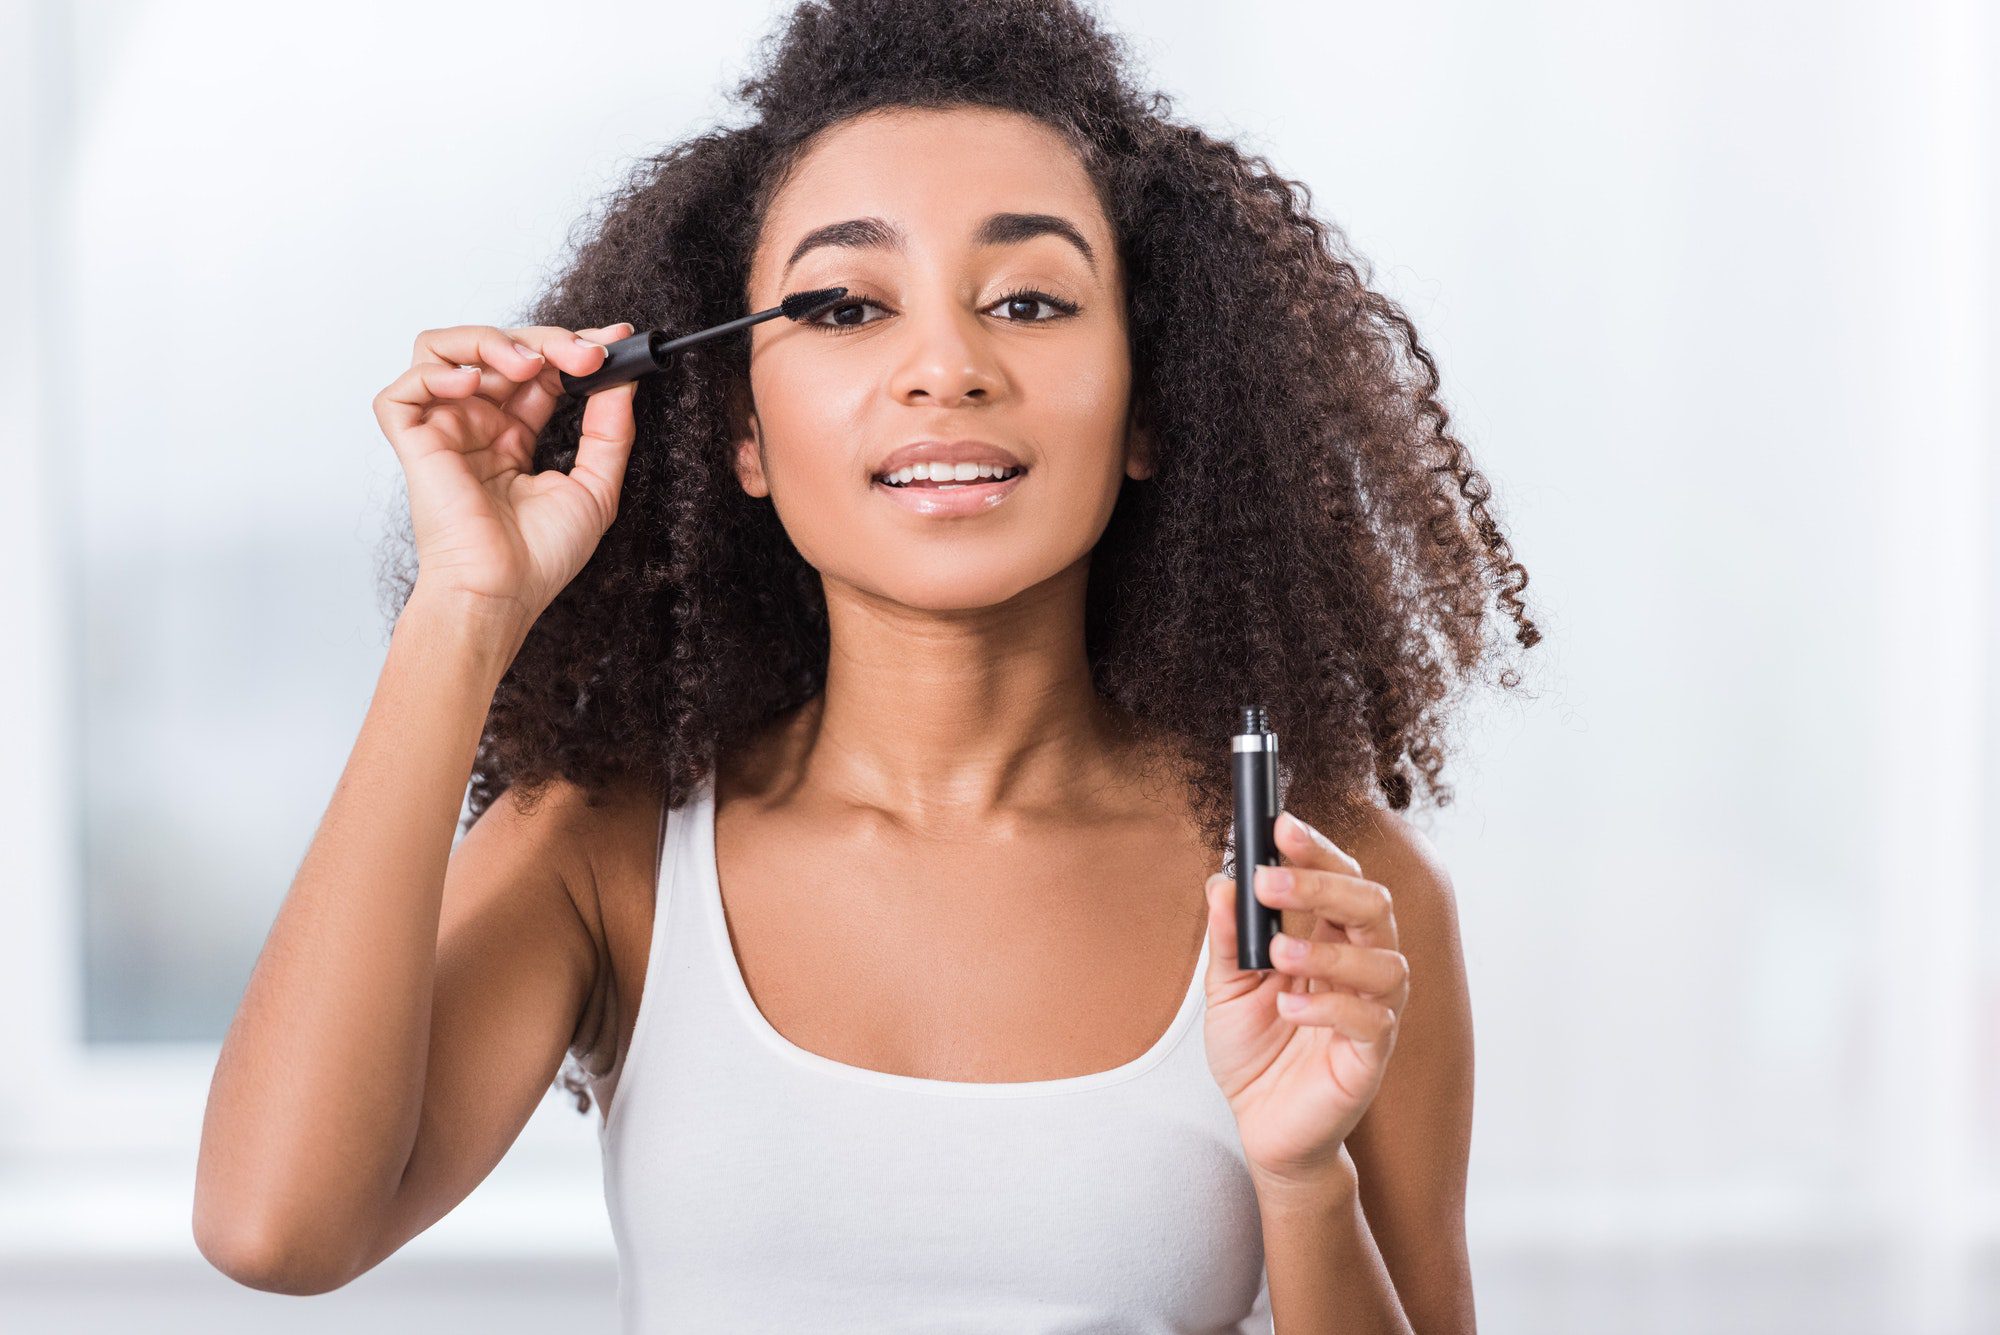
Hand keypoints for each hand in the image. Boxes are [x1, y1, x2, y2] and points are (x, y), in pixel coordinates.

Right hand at [371, 320, 639, 628]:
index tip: (614, 340)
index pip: (538, 370)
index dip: (571, 347)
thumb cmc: (540, 557)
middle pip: (499, 348)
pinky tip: (475, 387)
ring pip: (444, 349)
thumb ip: (609, 431)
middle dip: (547, 341)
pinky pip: (405, 388)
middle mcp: (477, 426)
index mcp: (514, 436)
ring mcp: (444, 430)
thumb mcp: (596, 487)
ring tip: (529, 366)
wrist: (503, 592)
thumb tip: (624, 378)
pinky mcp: (413, 441)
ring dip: (490, 342)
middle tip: (585, 356)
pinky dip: (437, 373)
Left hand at [1200, 810, 1409, 1191]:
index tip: (1280, 824)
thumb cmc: (1254, 1052)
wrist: (1261, 1126)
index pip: (1339, 878)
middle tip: (1272, 878)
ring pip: (1384, 960)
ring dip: (1329, 948)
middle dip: (1324, 883)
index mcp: (1329, 938)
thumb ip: (1227, 937)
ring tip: (1277, 953)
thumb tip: (1222, 882)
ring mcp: (1372, 1010)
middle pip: (1372, 905)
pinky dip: (1330, 1007)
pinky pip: (1371, 1020)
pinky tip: (1290, 1007)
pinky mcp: (1371, 1056)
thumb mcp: (1225, 988)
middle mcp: (1359, 965)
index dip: (1316, 849)